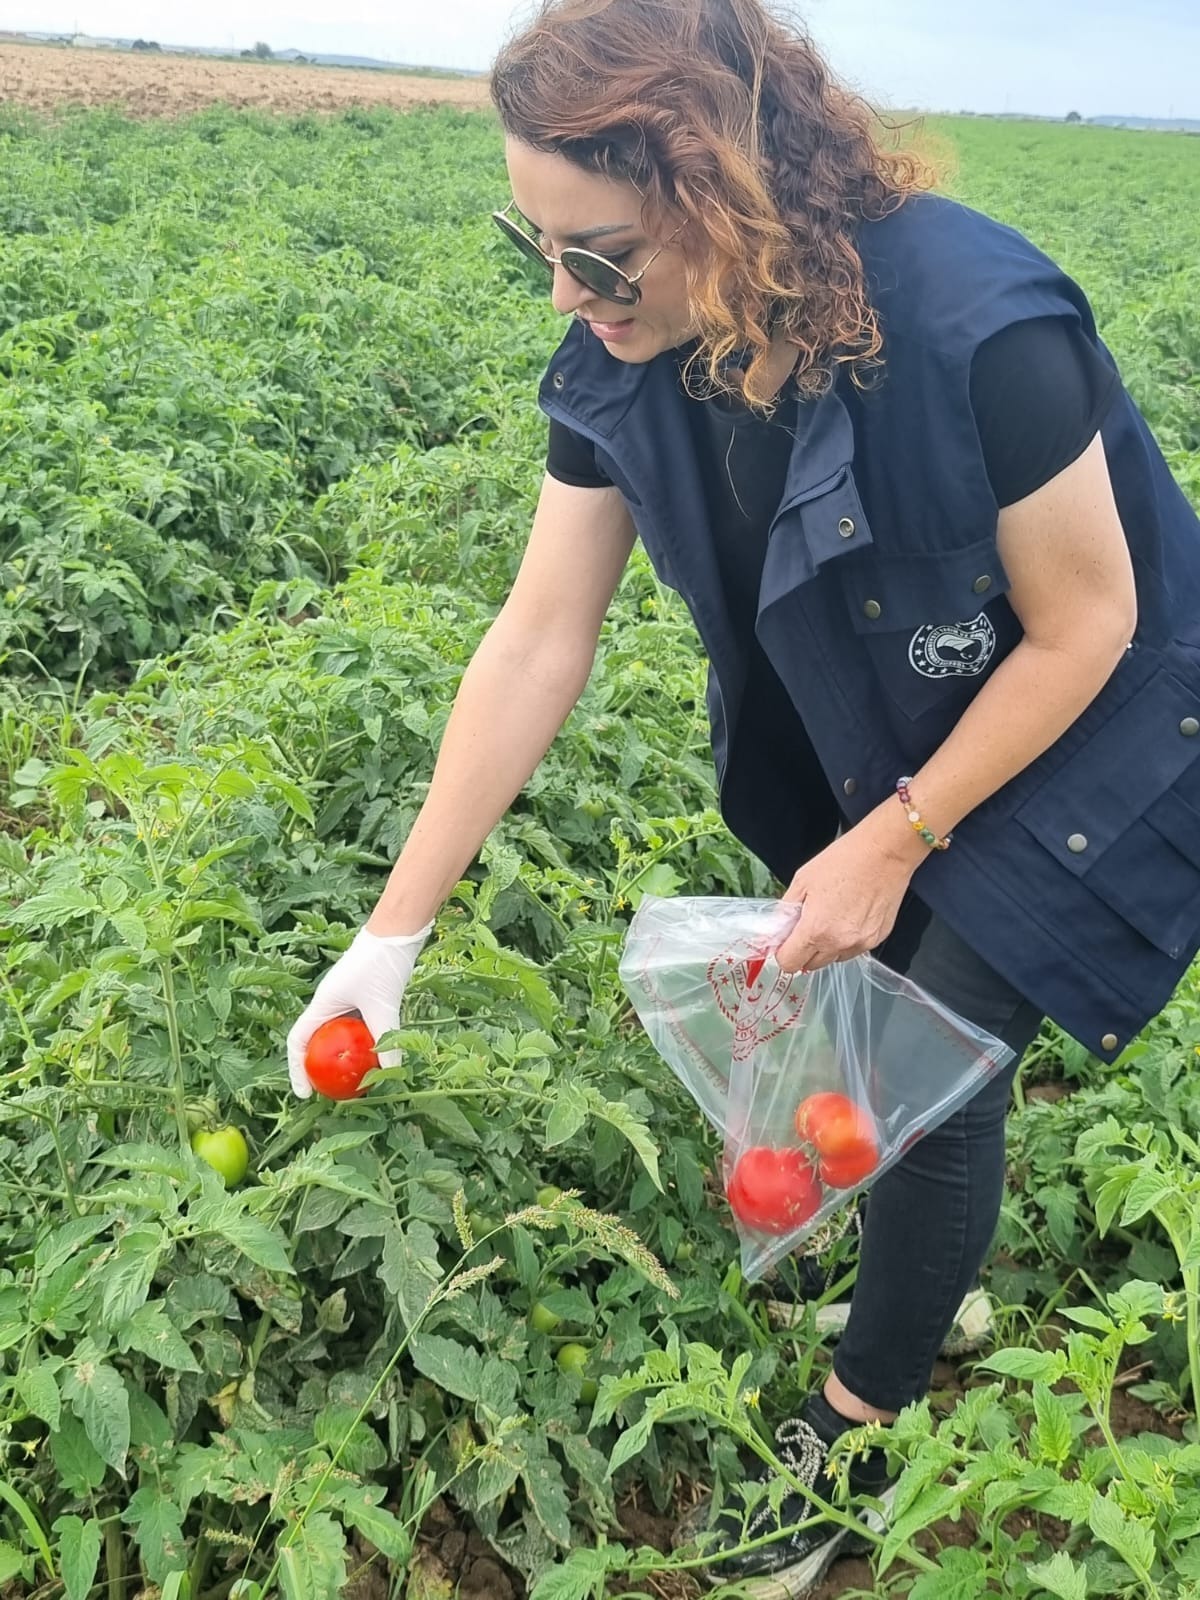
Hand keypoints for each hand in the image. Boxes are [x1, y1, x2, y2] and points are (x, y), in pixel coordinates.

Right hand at [286, 923, 432, 1097]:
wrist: (397, 931)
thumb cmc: (381, 962)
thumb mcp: (383, 1005)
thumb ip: (386, 1037)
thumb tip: (393, 1071)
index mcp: (323, 1004)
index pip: (298, 1041)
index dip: (296, 1068)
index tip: (305, 1093)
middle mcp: (330, 1003)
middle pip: (317, 1041)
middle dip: (320, 1068)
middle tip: (333, 1093)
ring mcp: (347, 1000)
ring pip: (339, 1036)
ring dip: (343, 1057)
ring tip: (355, 1081)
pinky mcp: (365, 998)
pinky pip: (357, 1027)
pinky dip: (363, 1043)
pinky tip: (379, 1057)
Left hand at [775, 812, 921, 972]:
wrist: (885, 851)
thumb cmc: (845, 860)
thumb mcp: (803, 880)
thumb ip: (786, 910)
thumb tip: (778, 928)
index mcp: (816, 930)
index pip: (789, 963)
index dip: (783, 952)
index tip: (784, 942)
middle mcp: (839, 943)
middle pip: (811, 965)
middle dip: (804, 950)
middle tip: (807, 925)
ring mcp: (861, 943)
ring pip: (833, 959)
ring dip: (827, 947)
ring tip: (832, 917)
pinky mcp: (877, 939)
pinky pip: (854, 949)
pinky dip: (847, 940)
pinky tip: (849, 916)